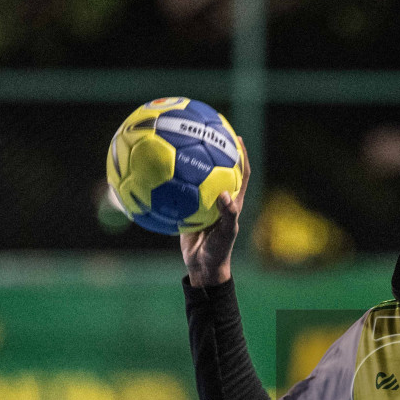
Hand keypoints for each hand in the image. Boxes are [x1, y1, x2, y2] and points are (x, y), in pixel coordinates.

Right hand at [180, 134, 250, 286]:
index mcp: (232, 201)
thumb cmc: (218, 251)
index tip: (237, 137)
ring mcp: (202, 203)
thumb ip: (227, 215)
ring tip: (178, 144)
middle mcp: (218, 198)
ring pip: (195, 178)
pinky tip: (157, 172)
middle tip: (204, 131)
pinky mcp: (187, 210)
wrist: (202, 267)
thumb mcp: (225, 234)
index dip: (241, 155)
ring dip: (189, 163)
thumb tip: (223, 194)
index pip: (241, 173)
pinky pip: (178, 193)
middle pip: (217, 168)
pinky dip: (170, 183)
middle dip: (213, 150)